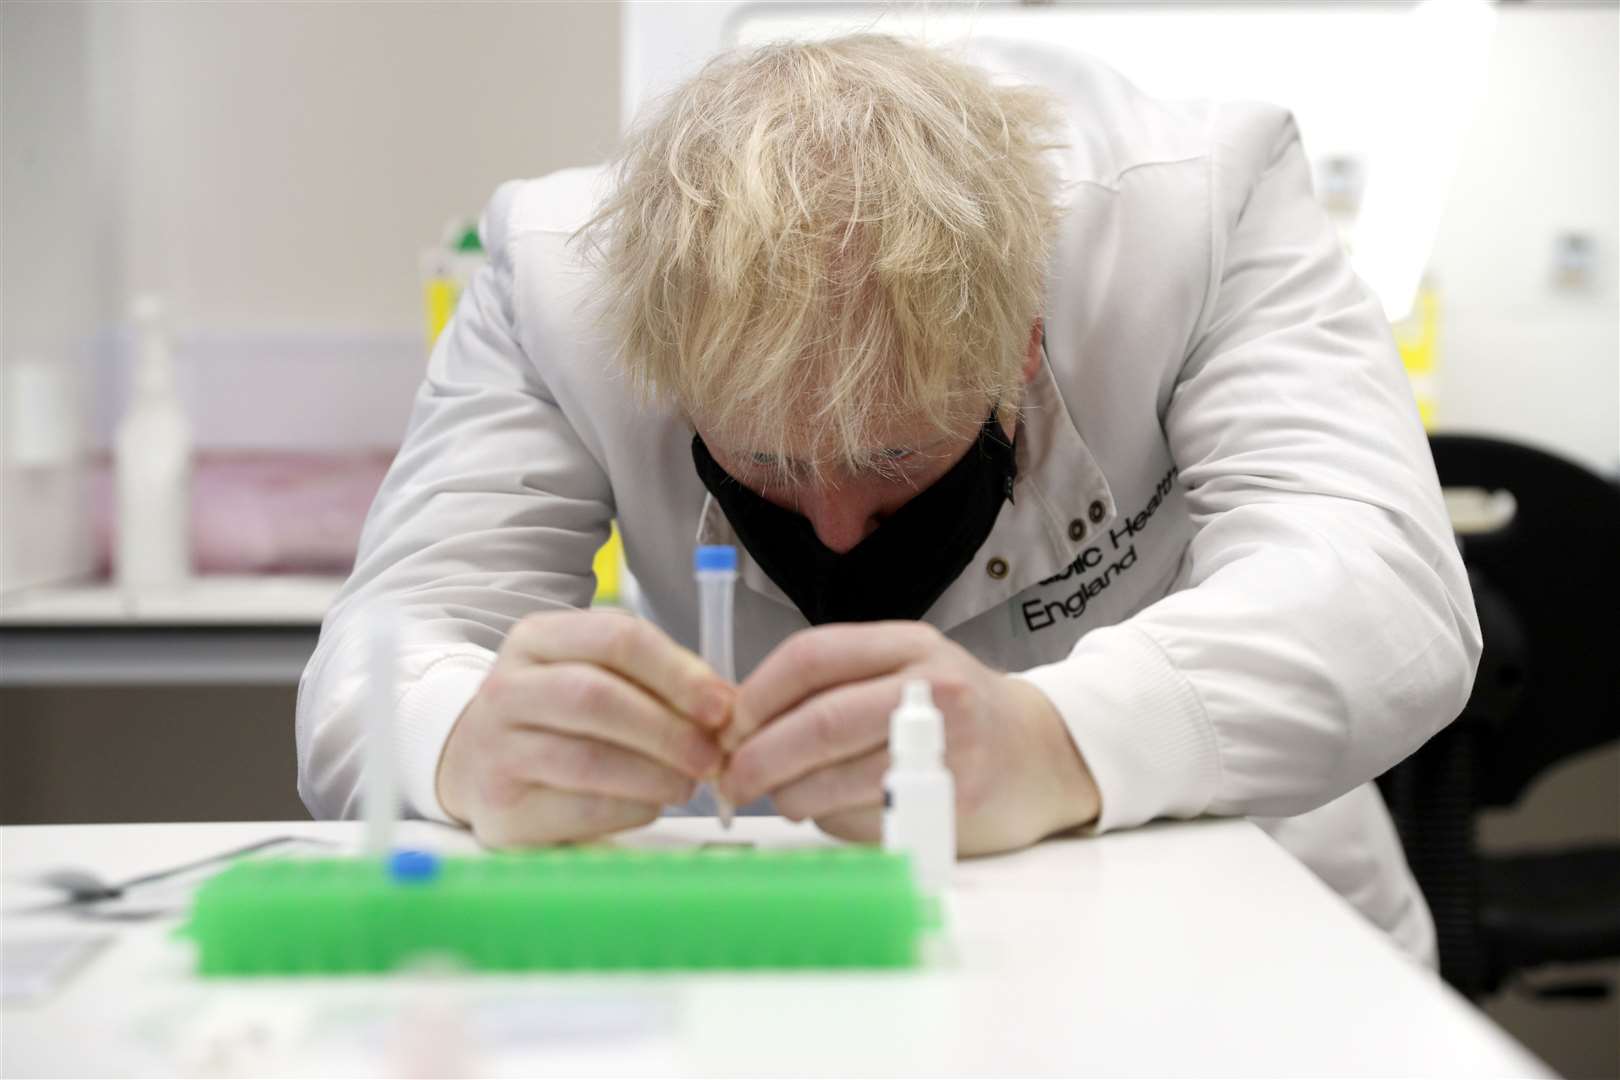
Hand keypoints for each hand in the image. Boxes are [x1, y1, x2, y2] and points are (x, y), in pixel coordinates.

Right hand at [437, 611, 731, 846]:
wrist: (475, 763)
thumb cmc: (557, 717)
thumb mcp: (596, 675)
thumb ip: (657, 681)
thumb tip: (726, 705)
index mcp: (537, 639)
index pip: (615, 637)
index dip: (677, 671)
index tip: (721, 704)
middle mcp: (506, 688)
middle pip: (596, 697)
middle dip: (667, 728)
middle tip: (712, 754)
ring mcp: (495, 750)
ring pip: (588, 758)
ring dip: (656, 774)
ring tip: (687, 782)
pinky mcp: (501, 809)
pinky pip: (583, 809)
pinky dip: (633, 807)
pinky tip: (650, 802)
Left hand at [717, 622, 1099, 854]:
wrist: (1044, 753)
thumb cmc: (956, 713)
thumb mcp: (902, 672)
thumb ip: (833, 686)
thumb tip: (738, 727)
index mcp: (907, 644)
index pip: (810, 658)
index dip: (755, 695)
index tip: (725, 726)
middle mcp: (931, 686)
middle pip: (820, 721)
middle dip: (760, 756)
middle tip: (732, 780)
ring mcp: (949, 745)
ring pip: (838, 777)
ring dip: (791, 797)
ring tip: (783, 799)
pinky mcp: (955, 800)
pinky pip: (870, 818)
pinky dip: (835, 823)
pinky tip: (838, 814)